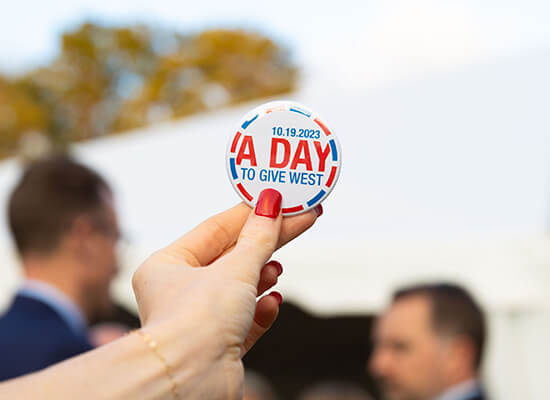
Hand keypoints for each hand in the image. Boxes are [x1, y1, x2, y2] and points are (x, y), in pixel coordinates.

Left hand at [132, 192, 319, 397]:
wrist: (191, 383)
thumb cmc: (197, 322)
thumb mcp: (235, 269)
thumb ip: (258, 237)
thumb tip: (271, 202)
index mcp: (168, 265)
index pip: (217, 228)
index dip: (252, 213)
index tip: (280, 200)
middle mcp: (179, 290)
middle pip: (232, 255)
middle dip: (267, 240)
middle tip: (301, 220)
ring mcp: (199, 319)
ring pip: (238, 287)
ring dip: (261, 275)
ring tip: (276, 268)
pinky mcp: (217, 344)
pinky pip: (243, 318)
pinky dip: (260, 308)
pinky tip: (271, 302)